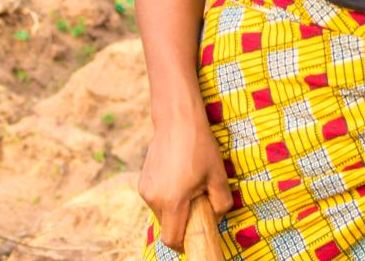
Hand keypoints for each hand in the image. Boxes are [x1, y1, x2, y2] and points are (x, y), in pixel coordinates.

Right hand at [138, 111, 230, 252]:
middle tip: (198, 202)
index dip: (184, 245)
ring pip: (162, 212)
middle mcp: (153, 198)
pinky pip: (156, 199)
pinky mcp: (142, 181)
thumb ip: (221, 203)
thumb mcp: (218, 176)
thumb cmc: (200, 147)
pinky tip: (178, 177)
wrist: (177, 120)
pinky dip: (167, 197)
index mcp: (172, 201)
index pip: (172, 239)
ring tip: (188, 184)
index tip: (195, 239)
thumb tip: (216, 217)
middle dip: (183, 222)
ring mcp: (145, 189)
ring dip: (175, 208)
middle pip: (168, 225)